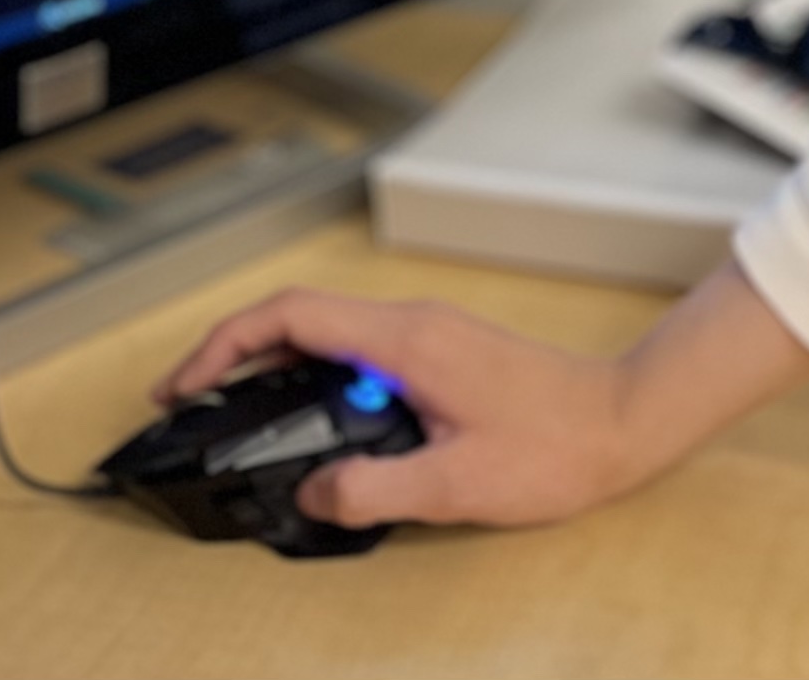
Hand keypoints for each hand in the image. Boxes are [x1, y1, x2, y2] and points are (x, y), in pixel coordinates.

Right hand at [157, 289, 647, 528]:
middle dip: (233, 350)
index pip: (291, 316)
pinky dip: (313, 372)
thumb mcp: (454, 484)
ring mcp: (426, 332)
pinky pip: (355, 347)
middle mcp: (410, 322)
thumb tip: (311, 493)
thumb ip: (372, 490)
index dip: (225, 344)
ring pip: (325, 328)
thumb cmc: (554, 447)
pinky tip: (308, 417)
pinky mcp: (439, 350)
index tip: (186, 383)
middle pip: (297, 315)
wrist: (622, 423)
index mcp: (405, 339)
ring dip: (272, 361)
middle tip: (189, 398)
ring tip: (233, 408)